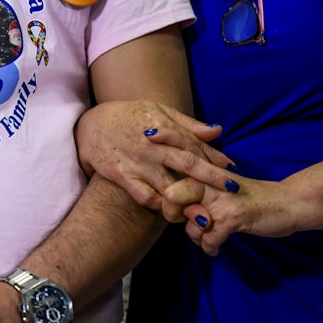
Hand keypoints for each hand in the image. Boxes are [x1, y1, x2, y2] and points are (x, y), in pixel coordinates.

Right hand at [75, 100, 234, 209]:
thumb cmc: (128, 116)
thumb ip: (188, 124)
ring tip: (207, 211)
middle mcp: (153, 146)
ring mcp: (138, 163)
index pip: (194, 144)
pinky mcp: (123, 177)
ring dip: (189, 199)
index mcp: (163, 126)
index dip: (215, 158)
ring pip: (169, 185)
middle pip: (188, 163)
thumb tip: (217, 130)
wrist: (89, 126)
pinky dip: (162, 206)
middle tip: (233, 189)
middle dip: (212, 177)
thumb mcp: (157, 111)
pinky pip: (147, 197)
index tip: (233, 170)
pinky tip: (174, 211)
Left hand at [163, 175, 299, 256]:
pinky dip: (211, 247)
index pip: (171, 167)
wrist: (286, 203)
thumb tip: (166, 197)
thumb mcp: (218, 186)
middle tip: (193, 220)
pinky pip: (208, 240)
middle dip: (174, 216)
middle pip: (170, 197)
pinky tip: (216, 246)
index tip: (164, 174)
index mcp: (204, 169)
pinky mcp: (233, 217)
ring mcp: (221, 198)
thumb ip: (193, 187)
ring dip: (198, 236)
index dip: (164, 175)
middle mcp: (209, 179)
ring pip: (190, 225)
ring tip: (211, 232)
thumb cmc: (247, 197)